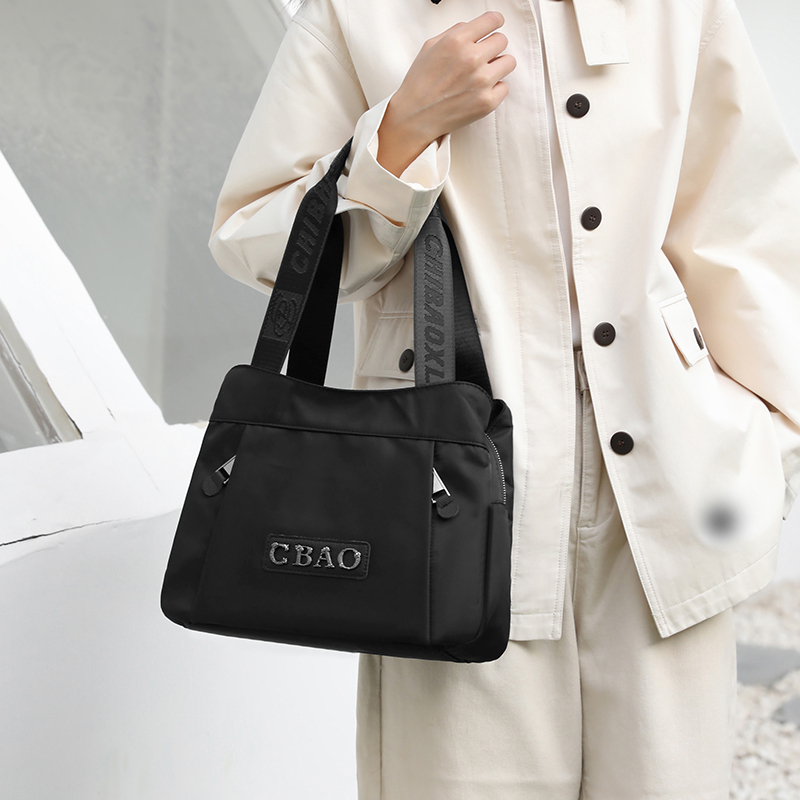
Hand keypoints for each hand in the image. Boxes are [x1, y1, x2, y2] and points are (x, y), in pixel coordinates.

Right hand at [377, 11, 515, 177]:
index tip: (494, 26)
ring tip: (484, 73)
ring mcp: (482, 81)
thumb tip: (472, 27)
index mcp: (457, 41)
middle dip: (493, 46)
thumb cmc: (420, 83)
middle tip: (483, 56)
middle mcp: (471, 59)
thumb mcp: (430, 47)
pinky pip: (504, 87)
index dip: (494, 22)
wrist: (415, 117)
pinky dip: (495, 89)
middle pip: (502, 40)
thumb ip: (454, 32)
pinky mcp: (487, 102)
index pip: (492, 20)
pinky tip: (479, 91)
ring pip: (509, 62)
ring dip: (498, 66)